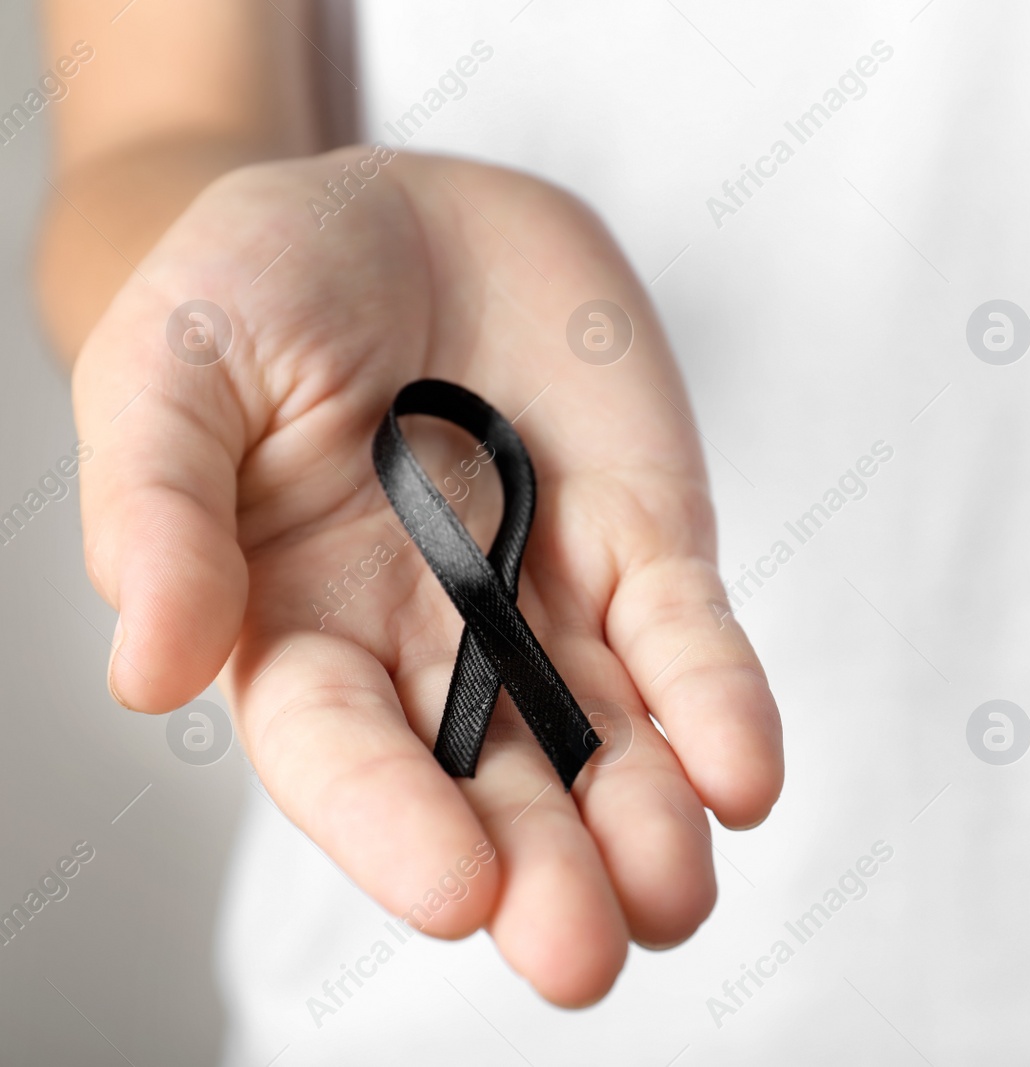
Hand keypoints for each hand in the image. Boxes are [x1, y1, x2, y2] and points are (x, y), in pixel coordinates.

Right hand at [72, 149, 782, 1005]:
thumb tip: (149, 670)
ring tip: (676, 898)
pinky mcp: (644, 544)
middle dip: (541, 872)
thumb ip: (159, 506)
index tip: (457, 892)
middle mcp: (428, 642)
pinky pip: (688, 636)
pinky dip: (718, 702)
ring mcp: (548, 601)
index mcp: (295, 623)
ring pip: (603, 736)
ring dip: (646, 820)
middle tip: (584, 954)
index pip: (343, 750)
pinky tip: (743, 777)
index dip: (392, 824)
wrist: (407, 209)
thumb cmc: (263, 284)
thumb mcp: (176, 365)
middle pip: (487, 780)